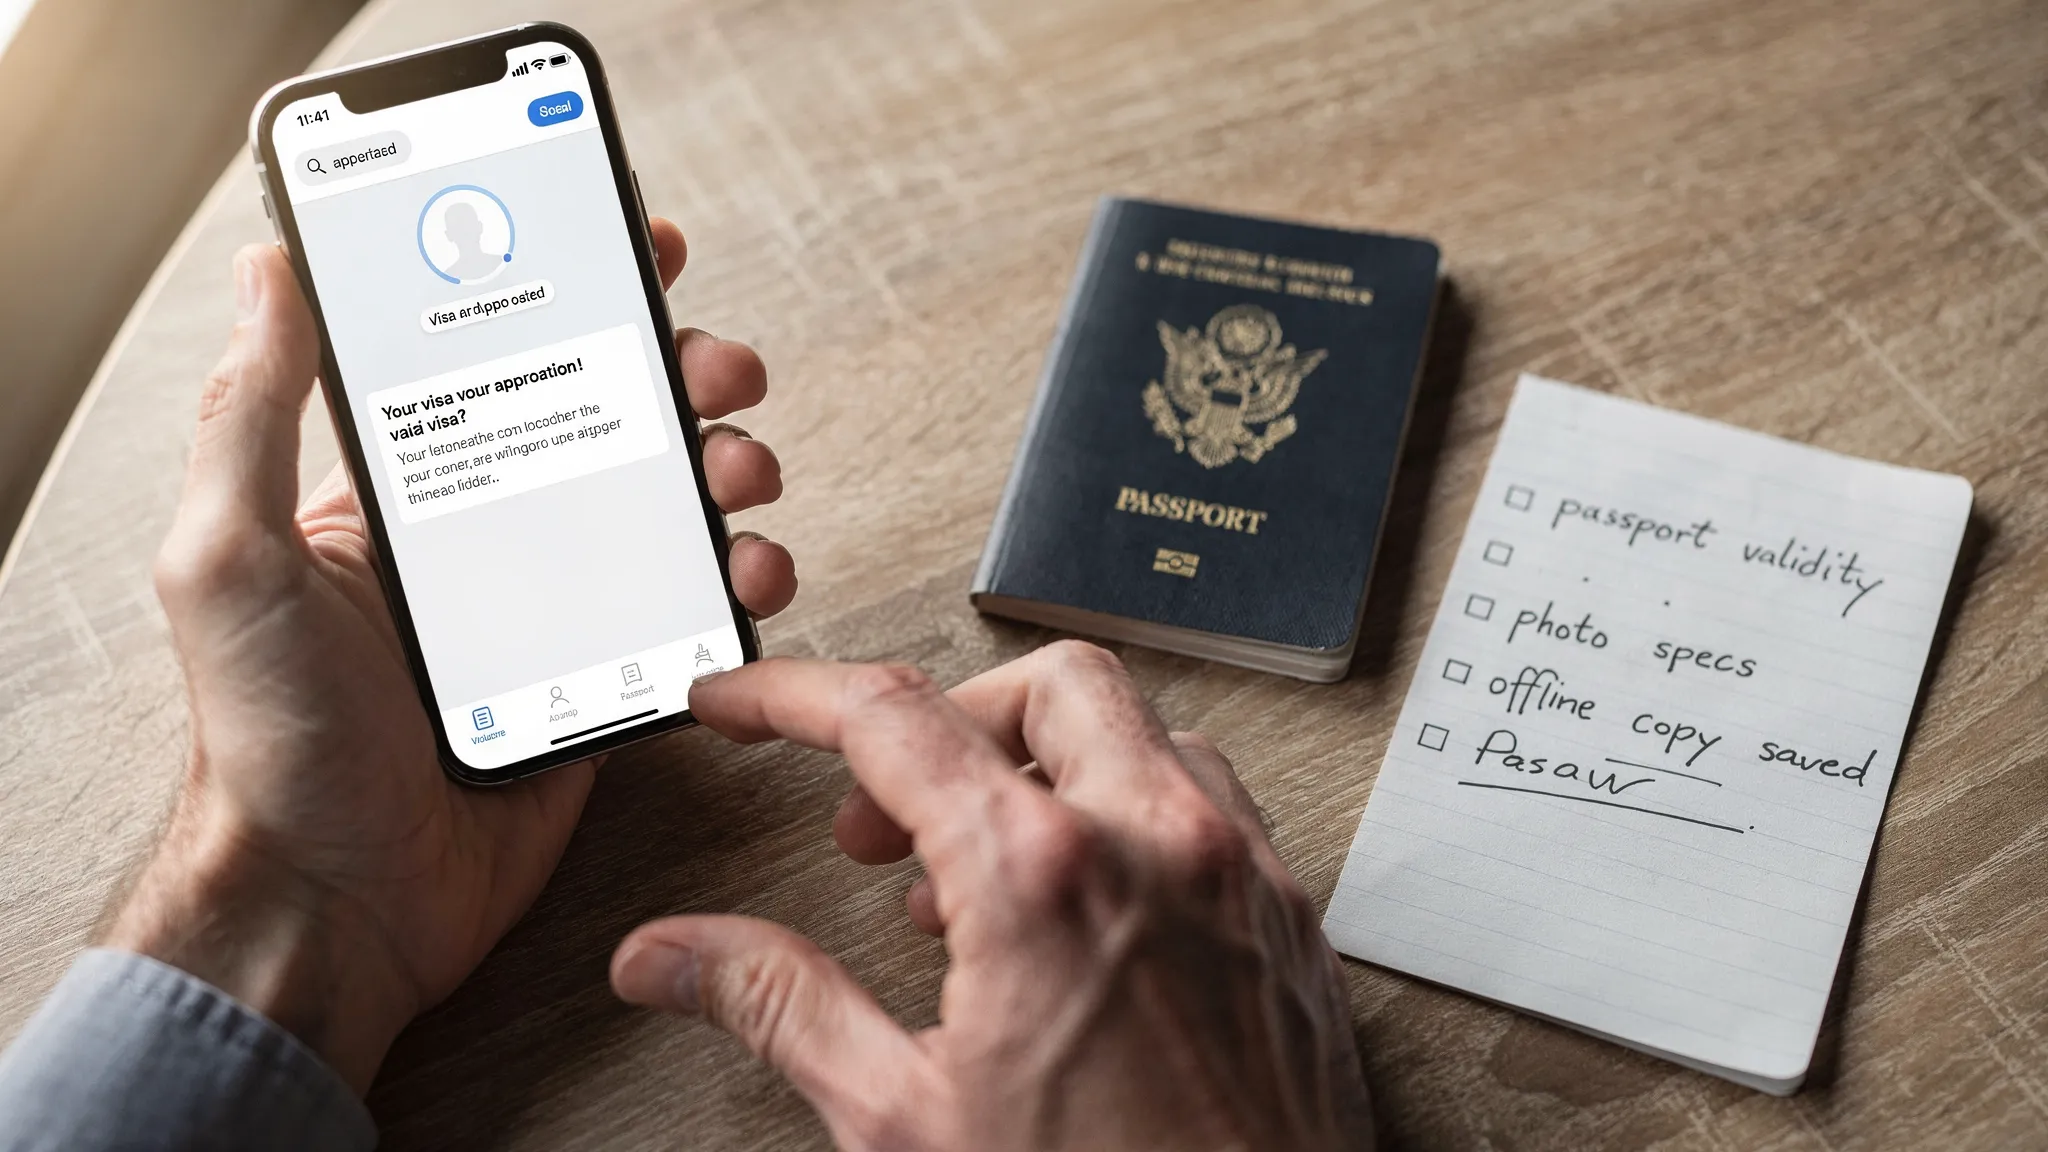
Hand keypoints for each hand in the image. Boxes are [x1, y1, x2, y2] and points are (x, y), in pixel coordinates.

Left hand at [108, 220, 796, 1092]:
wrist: (339, 900)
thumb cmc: (268, 742)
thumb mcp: (231, 559)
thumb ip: (254, 415)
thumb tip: (272, 273)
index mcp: (408, 490)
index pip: (501, 355)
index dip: (575, 290)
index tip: (635, 245)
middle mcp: (491, 533)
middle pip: (614, 416)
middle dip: (683, 371)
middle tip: (715, 364)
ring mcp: (559, 604)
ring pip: (672, 504)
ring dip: (728, 465)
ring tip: (742, 474)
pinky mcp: (610, 674)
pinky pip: (695, 609)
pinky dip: (743, 581)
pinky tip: (749, 577)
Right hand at [611, 642, 1373, 1150]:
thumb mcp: (905, 1123)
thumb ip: (783, 1008)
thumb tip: (674, 955)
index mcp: (1044, 878)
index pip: (890, 718)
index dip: (788, 698)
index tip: (741, 706)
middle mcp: (1159, 845)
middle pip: (1033, 684)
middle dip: (939, 717)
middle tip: (875, 815)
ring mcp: (1239, 875)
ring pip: (1134, 730)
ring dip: (1038, 764)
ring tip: (971, 875)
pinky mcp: (1287, 921)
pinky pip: (1206, 802)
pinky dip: (1125, 813)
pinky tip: (1081, 908)